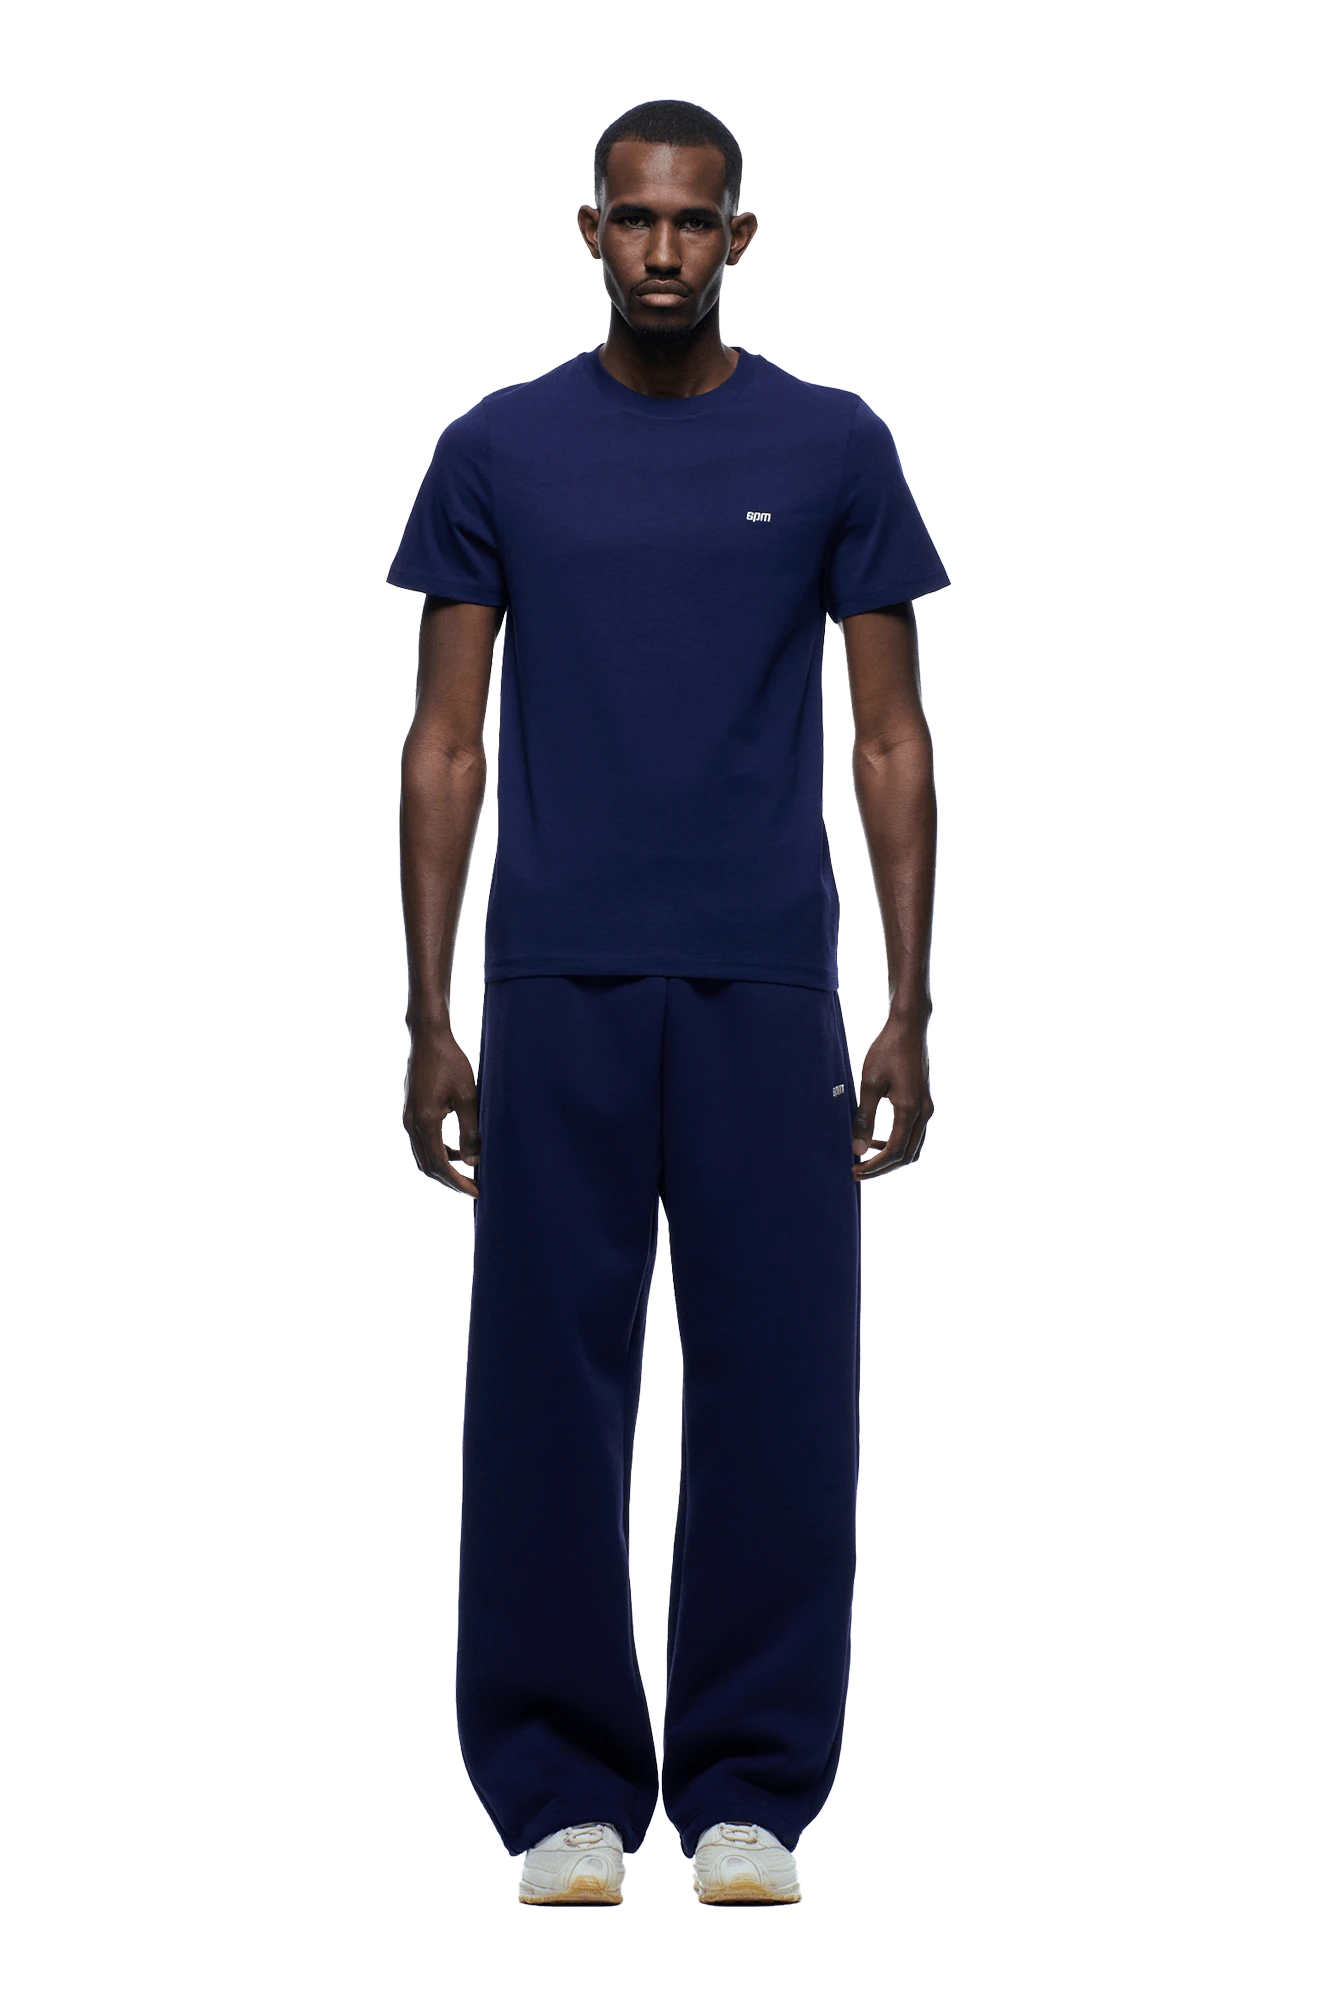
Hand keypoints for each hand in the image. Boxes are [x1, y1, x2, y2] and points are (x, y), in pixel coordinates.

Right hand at [403, 1019, 481, 1196]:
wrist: (428, 1039)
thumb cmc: (450, 1063)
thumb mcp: (468, 1096)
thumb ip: (471, 1130)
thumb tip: (474, 1161)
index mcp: (425, 1121)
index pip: (440, 1164)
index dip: (458, 1182)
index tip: (477, 1191)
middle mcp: (412, 1123)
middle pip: (428, 1166)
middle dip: (450, 1181)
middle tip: (473, 1188)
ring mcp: (409, 1118)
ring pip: (424, 1155)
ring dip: (444, 1168)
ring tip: (468, 1174)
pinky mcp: (412, 1113)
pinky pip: (424, 1142)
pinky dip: (439, 1152)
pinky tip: (458, 1152)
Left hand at [851, 1015, 932, 1179]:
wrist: (908, 1028)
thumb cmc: (887, 1050)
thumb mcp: (869, 1083)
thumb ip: (863, 1118)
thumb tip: (856, 1148)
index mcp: (910, 1109)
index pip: (895, 1151)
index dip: (875, 1166)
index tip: (855, 1172)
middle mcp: (923, 1112)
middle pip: (907, 1155)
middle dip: (882, 1168)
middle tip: (858, 1172)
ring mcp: (926, 1108)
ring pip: (912, 1147)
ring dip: (890, 1157)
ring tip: (865, 1159)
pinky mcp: (924, 1104)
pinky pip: (913, 1134)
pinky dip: (896, 1143)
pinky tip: (875, 1141)